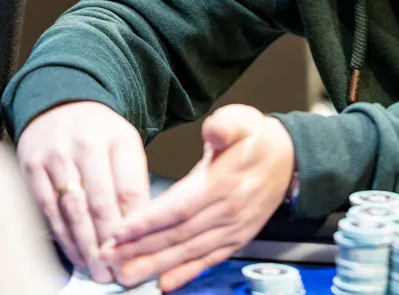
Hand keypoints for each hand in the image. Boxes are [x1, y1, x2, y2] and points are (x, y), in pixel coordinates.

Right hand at [16, 101, 149, 283]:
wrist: (60, 104)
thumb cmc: (100, 134)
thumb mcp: (126, 145)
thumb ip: (133, 182)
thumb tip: (141, 231)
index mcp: (118, 138)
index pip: (130, 188)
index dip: (135, 226)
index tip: (142, 251)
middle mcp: (86, 145)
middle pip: (100, 203)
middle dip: (110, 244)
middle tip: (118, 273)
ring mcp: (55, 157)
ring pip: (73, 211)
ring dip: (86, 247)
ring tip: (98, 272)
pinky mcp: (31, 168)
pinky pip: (49, 210)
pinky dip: (63, 237)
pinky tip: (75, 255)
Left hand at [105, 105, 294, 291]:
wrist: (289, 159)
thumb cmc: (258, 140)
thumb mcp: (243, 120)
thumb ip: (226, 124)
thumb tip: (212, 130)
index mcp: (224, 182)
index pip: (180, 206)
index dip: (148, 221)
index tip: (120, 231)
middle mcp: (228, 210)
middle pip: (179, 234)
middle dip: (141, 248)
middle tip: (109, 257)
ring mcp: (234, 228)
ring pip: (190, 251)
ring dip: (157, 265)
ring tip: (127, 275)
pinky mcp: (238, 238)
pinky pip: (210, 259)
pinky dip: (187, 274)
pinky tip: (165, 284)